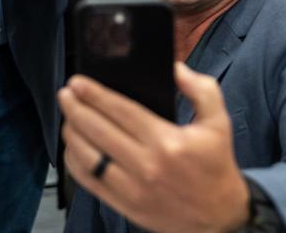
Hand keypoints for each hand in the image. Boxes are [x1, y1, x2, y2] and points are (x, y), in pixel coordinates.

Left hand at [59, 64, 249, 232]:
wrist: (221, 217)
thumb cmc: (215, 166)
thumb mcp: (218, 123)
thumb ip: (202, 90)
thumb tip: (176, 68)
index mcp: (167, 142)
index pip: (121, 111)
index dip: (94, 94)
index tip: (77, 82)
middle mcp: (147, 165)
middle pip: (97, 130)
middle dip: (75, 108)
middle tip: (65, 93)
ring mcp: (132, 188)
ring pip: (87, 155)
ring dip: (71, 132)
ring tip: (68, 117)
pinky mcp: (124, 205)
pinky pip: (88, 180)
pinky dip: (74, 161)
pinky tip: (73, 145)